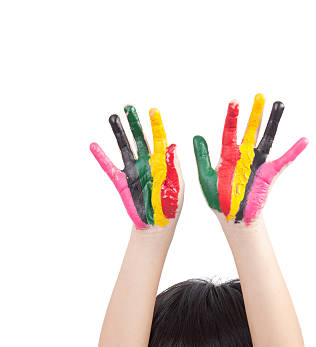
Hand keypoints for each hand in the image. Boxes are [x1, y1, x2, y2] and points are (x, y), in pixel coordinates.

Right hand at [90, 106, 183, 230]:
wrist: (156, 226)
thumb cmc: (170, 207)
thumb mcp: (178, 186)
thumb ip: (174, 166)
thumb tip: (173, 146)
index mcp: (162, 163)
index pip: (159, 139)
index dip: (156, 125)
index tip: (153, 110)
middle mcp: (146, 163)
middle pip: (139, 138)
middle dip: (135, 123)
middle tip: (129, 107)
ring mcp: (133, 171)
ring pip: (124, 147)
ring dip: (119, 133)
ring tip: (113, 117)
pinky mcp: (122, 182)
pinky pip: (109, 167)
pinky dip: (101, 157)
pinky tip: (94, 145)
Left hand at [193, 94, 307, 226]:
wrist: (232, 217)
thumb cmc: (218, 199)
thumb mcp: (206, 177)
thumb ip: (202, 157)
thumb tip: (197, 136)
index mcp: (228, 155)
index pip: (230, 131)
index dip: (232, 117)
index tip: (234, 102)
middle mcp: (244, 155)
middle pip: (250, 129)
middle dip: (255, 114)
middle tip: (259, 96)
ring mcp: (257, 163)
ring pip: (267, 138)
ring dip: (273, 122)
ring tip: (279, 105)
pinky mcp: (268, 174)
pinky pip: (283, 161)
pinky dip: (294, 151)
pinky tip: (304, 140)